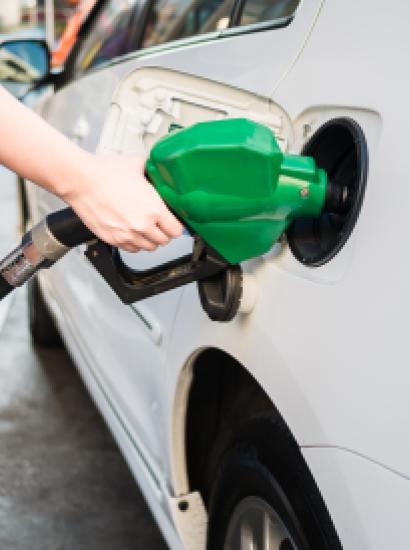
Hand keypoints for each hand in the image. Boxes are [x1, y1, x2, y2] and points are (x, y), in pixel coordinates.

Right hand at [63, 153, 182, 251]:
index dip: (176, 225)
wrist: (81, 181)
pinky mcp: (113, 239)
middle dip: (164, 232)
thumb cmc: (105, 172)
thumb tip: (160, 169)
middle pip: (164, 241)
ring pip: (149, 248)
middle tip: (160, 224)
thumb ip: (153, 170)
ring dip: (150, 239)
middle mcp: (142, 225)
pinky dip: (135, 243)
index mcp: (154, 209)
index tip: (174, 221)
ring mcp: (127, 235)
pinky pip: (132, 249)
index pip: (176, 230)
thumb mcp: (138, 164)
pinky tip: (133, 232)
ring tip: (147, 228)